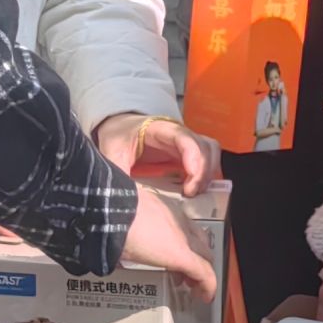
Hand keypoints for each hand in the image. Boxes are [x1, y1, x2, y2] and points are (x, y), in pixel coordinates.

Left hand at [98, 111, 213, 194]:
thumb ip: (116, 170)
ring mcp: (186, 143)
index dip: (193, 155)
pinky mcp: (189, 154)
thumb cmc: (119, 137)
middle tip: (190, 193)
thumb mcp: (111, 152)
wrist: (121, 128)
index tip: (191, 177)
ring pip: (211, 153)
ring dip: (207, 174)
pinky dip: (206, 176)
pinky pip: (207, 161)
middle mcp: (179, 134)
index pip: (183, 137)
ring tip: (193, 193)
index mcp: (159, 129)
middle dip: (203, 171)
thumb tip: (120, 194)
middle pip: (204, 146)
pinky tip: (193, 190)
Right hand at [121, 181, 217, 301]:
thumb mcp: (122, 217)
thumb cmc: (109, 212)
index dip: (184, 242)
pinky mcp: (182, 255)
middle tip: (186, 274)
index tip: (175, 253)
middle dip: (196, 258)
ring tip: (193, 286)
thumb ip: (124, 228)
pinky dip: (207, 285)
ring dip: (201, 271)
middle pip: (199, 241)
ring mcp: (182, 236)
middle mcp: (177, 220)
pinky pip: (202, 272)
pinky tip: (204, 296)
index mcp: (162, 208)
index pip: (183, 226)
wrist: (110, 210)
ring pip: (204, 256)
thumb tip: (114, 249)